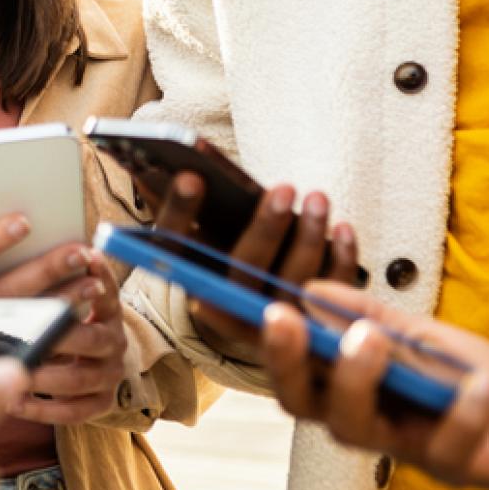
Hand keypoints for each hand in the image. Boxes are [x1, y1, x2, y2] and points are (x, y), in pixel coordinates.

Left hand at [15, 251, 127, 424]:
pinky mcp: (100, 403)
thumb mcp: (67, 302)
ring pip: (80, 379)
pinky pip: (74, 412)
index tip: (87, 258)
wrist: (91, 365)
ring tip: (14, 372)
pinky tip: (15, 403)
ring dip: (45, 378)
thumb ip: (55, 289)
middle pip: (92, 340)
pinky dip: (43, 409)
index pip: (107, 292)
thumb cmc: (65, 325)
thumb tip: (20, 262)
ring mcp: (109, 374)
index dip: (100, 277)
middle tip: (28, 336)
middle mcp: (114, 341)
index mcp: (107, 311)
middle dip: (59, 338)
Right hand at [155, 172, 357, 360]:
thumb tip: (145, 163)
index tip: (191, 176)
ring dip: (308, 238)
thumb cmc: (220, 253)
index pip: (173, 247)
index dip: (180, 212)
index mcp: (187, 274)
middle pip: (242, 269)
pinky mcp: (311, 326)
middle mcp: (224, 304)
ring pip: (290, 283)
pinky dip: (340, 260)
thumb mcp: (193, 233)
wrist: (248, 307)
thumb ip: (172, 204)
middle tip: (284, 188)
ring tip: (317, 198)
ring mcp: (269, 320)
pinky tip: (343, 228)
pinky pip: (331, 295)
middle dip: (266, 228)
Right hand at [261, 283, 488, 489]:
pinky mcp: (444, 465)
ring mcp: (397, 442)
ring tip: (371, 338)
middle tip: (282, 316)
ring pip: (350, 426)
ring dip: (354, 379)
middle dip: (282, 359)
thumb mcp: (421, 332)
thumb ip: (371, 315)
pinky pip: (442, 444)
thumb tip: (311, 292)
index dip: (240, 330)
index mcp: (341, 378)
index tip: (207, 297)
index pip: (282, 355)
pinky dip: (460, 411)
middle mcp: (356, 413)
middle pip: (297, 400)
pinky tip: (478, 384)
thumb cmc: (472, 375)